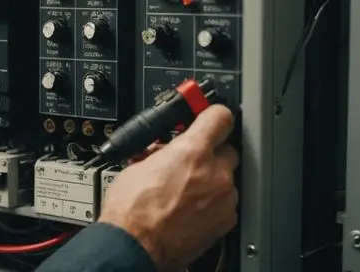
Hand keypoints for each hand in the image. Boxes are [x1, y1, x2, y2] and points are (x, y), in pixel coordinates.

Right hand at [99, 105, 238, 270]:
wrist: (134, 246)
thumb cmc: (131, 211)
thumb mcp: (138, 165)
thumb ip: (163, 151)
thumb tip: (167, 149)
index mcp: (191, 151)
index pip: (219, 117)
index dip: (212, 113)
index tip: (208, 115)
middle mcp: (214, 173)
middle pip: (228, 148)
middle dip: (210, 151)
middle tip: (189, 159)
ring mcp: (223, 198)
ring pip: (228, 177)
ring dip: (211, 179)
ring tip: (185, 189)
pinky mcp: (226, 221)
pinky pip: (226, 202)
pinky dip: (213, 201)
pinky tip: (191, 207)